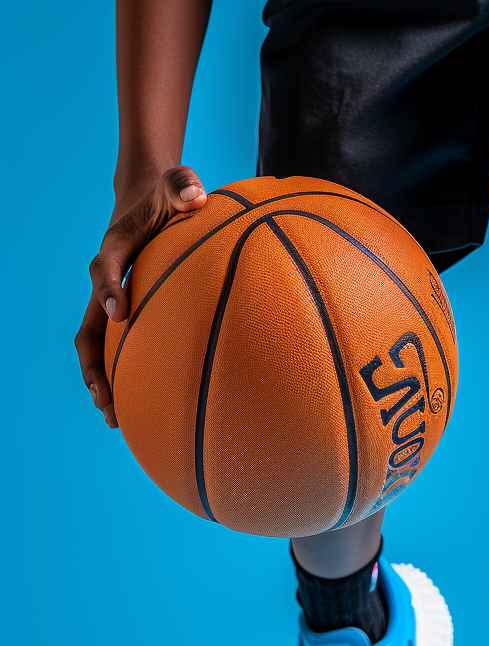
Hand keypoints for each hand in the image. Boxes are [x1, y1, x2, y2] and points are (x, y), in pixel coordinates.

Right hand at [75, 166, 206, 427]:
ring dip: (103, 381)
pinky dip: (126, 374)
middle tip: (104, 398)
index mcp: (116, 249)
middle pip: (89, 328)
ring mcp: (115, 300)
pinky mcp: (129, 312)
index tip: (119, 312)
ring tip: (115, 419)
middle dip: (93, 364)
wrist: (151, 198)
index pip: (106, 269)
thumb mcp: (177, 183)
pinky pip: (121, 348)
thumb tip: (199, 195)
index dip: (109, 289)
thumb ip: (185, 186)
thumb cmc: (169, 194)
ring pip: (99, 346)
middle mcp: (108, 280)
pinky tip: (144, 406)